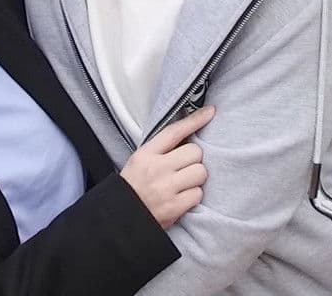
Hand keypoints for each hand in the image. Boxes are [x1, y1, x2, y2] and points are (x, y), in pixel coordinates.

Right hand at [120, 106, 213, 228]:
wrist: (121, 219)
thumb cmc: (133, 187)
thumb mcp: (139, 161)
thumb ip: (161, 150)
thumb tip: (188, 136)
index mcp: (146, 154)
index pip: (174, 132)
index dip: (195, 120)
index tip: (210, 112)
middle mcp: (157, 168)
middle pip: (195, 152)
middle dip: (194, 160)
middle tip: (183, 169)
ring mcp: (166, 188)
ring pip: (200, 172)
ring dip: (195, 178)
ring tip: (182, 184)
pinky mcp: (174, 207)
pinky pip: (198, 194)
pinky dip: (193, 196)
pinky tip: (181, 198)